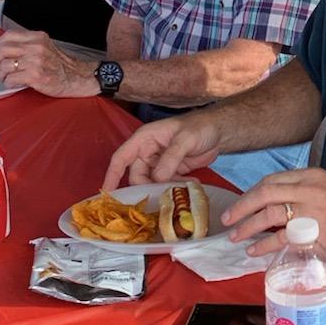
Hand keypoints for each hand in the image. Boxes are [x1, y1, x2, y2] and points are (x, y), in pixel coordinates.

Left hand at [0, 28, 97, 97]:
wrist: (76, 77)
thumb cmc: (59, 65)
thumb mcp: (44, 47)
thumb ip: (26, 45)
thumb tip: (1, 49)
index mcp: (37, 37)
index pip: (8, 35)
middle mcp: (36, 47)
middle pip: (3, 49)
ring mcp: (36, 62)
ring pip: (5, 66)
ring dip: (1, 75)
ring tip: (6, 78)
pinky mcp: (36, 76)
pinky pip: (11, 79)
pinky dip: (8, 83)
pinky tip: (14, 84)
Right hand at [103, 112, 224, 188]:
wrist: (219, 130)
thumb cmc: (199, 126)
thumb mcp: (185, 139)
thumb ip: (171, 157)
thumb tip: (157, 178)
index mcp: (144, 139)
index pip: (121, 158)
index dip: (112, 175)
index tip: (106, 193)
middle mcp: (148, 152)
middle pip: (137, 176)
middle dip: (146, 188)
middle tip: (160, 197)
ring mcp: (159, 163)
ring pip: (152, 183)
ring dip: (163, 189)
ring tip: (178, 192)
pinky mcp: (172, 171)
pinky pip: (167, 184)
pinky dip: (176, 187)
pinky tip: (190, 186)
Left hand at [220, 167, 325, 258]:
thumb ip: (304, 191)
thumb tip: (275, 202)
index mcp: (312, 175)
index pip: (272, 180)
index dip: (251, 193)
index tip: (240, 205)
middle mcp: (310, 188)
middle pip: (265, 193)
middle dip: (242, 207)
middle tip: (227, 219)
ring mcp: (313, 210)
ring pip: (270, 213)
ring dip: (248, 226)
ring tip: (235, 236)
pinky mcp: (316, 233)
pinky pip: (282, 237)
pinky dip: (264, 245)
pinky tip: (255, 250)